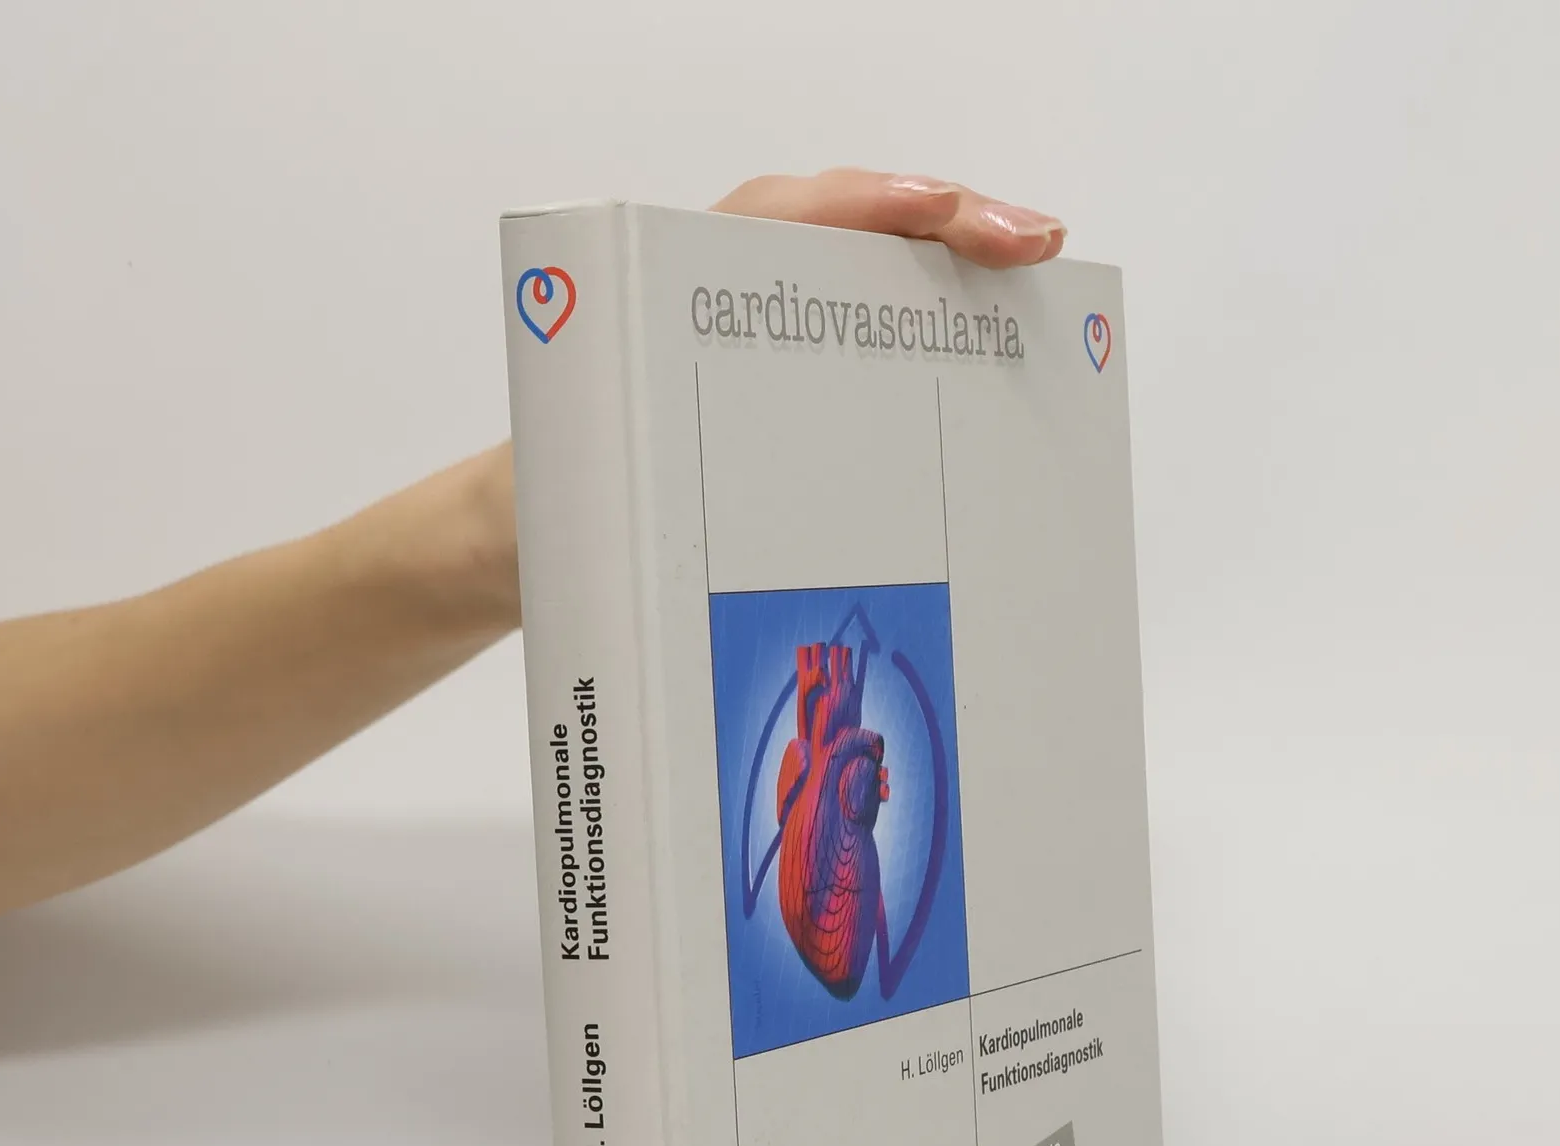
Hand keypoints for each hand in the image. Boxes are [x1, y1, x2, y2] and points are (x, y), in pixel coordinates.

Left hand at [464, 168, 1067, 627]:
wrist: (526, 525)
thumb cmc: (558, 489)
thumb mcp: (596, 468)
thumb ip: (656, 457)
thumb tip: (715, 497)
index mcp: (676, 282)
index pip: (795, 212)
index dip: (879, 205)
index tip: (946, 213)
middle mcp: (728, 284)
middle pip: (858, 226)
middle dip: (953, 225)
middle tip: (1032, 243)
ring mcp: (761, 319)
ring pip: (872, 271)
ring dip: (955, 269)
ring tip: (1031, 272)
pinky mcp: (781, 366)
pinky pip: (866, 322)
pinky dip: (931, 320)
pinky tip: (985, 342)